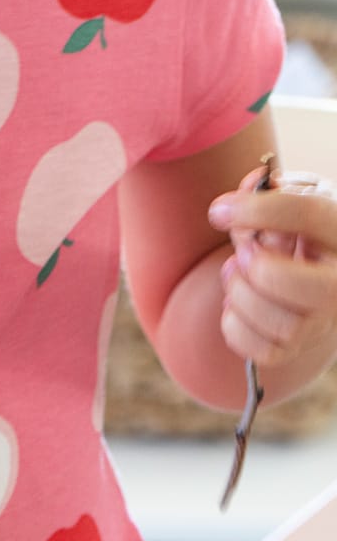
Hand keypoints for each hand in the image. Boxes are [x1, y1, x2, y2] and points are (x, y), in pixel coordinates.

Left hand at [209, 168, 336, 366]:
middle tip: (241, 255)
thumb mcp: (289, 204)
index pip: (309, 216)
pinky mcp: (296, 347)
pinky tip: (235, 305)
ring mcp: (321, 321)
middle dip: (262, 270)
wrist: (309, 274)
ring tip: (233, 275)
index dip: (260, 210)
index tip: (220, 210)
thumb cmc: (297, 233)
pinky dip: (236, 327)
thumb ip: (267, 195)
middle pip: (313, 289)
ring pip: (285, 324)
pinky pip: (265, 352)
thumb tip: (248, 188)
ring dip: (243, 297)